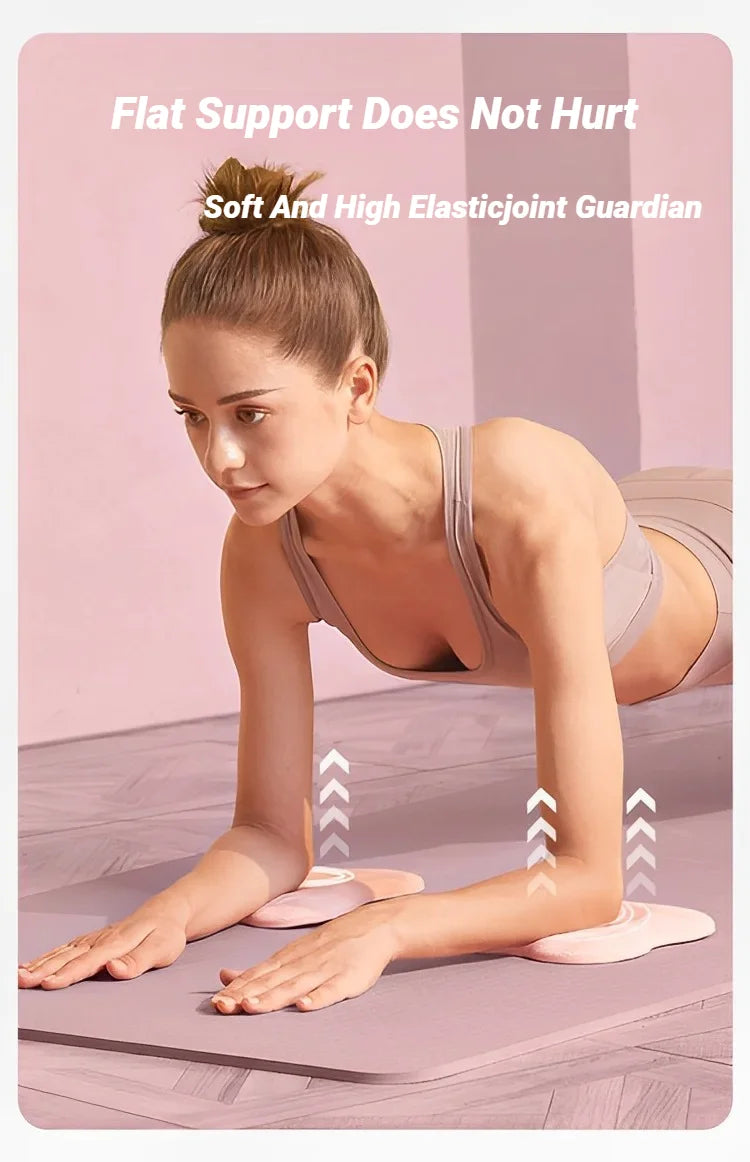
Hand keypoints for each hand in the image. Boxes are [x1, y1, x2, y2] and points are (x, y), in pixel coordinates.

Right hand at [18, 897, 191, 989]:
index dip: (67, 974)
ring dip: (39, 964)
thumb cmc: (166, 932)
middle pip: (68, 957)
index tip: (47, 984)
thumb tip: (115, 970)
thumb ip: (138, 961)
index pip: (88, 962)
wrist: (168, 911)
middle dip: (43, 970)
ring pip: (62, 952)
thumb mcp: (162, 949)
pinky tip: (31, 965)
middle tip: (20, 982)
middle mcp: (101, 940)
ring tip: (18, 977)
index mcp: (117, 944)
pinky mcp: (91, 940)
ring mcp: (94, 939)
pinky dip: (46, 957)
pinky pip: (64, 949)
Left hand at [211, 901, 400, 1014]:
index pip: (257, 975)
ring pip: (294, 986)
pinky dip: (317, 998)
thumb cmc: (328, 945)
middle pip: (270, 982)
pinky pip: (331, 990)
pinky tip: (304, 1007)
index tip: (215, 1002)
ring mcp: (324, 970)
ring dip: (273, 997)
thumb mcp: (291, 953)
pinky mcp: (347, 979)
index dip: (236, 989)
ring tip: (252, 1007)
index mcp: (287, 959)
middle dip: (246, 995)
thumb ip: (261, 969)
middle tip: (223, 1006)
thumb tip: (225, 976)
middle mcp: (301, 963)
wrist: (372, 926)